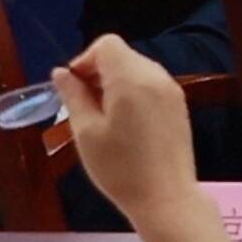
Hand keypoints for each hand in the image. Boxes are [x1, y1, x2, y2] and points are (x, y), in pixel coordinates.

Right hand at [56, 35, 202, 217]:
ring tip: (100, 118)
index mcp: (132, 78)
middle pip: (122, 55)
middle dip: (97, 73)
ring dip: (114, 84)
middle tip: (82, 106)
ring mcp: (172, 90)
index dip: (84, 60)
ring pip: (136, 70)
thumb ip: (73, 96)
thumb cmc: (119, 168)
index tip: (73, 89)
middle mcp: (156, 76)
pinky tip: (123, 124)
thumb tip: (62, 72)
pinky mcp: (179, 105)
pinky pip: (150, 85)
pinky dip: (132, 94)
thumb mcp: (86, 132)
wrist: (165, 197)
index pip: (106, 44)